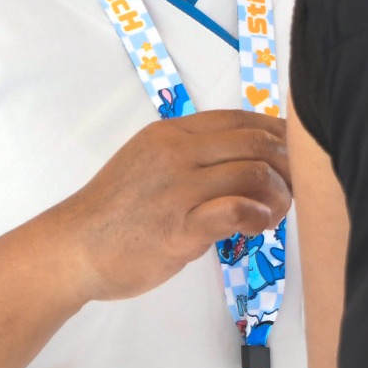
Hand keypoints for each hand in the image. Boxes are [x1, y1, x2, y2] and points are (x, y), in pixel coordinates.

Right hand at [45, 111, 289, 307]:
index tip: (293, 153)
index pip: (239, 119)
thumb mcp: (148, 163)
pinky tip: (260, 226)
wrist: (73, 248)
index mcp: (170, 133)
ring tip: (276, 212)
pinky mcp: (180, 228)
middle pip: (255, 143)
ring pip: (253, 173)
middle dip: (287, 165)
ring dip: (279, 194)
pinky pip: (236, 210)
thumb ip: (188, 156)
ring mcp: (178, 189)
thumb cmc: (113, 213)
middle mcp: (176, 153)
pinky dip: (260, 216)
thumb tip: (239, 160)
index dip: (276, 133)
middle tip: (294, 187)